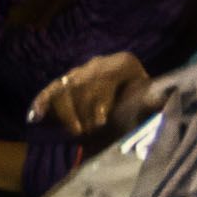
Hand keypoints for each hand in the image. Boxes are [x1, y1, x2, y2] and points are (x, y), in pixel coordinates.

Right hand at [30, 53, 155, 142]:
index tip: (100, 122)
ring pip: (64, 87)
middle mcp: (98, 63)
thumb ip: (153, 103)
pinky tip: (35, 118)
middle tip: (88, 132)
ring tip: (76, 133)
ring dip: (67, 113)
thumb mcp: (150, 107)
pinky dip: (41, 104)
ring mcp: (77, 74)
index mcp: (123, 63)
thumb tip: (161, 101)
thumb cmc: (140, 115)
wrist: (126, 120)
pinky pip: (49, 92)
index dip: (102, 97)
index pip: (108, 72)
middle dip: (84, 108)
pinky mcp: (61, 86)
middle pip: (84, 81)